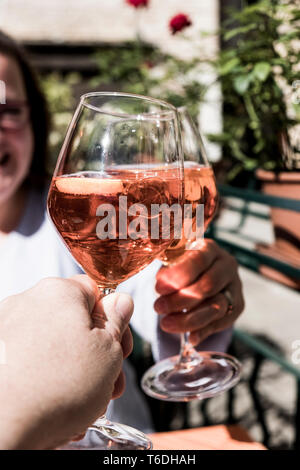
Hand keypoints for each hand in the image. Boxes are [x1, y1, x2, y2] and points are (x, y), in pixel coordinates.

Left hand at [0, 275, 132, 449]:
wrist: (6, 427)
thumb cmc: (56, 389)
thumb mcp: (109, 351)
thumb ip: (117, 321)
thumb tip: (121, 303)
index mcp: (58, 293)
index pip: (95, 293)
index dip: (113, 320)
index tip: (120, 344)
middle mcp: (27, 303)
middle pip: (74, 321)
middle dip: (96, 352)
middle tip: (108, 379)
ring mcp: (6, 329)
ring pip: (54, 344)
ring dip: (74, 368)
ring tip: (84, 400)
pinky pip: (31, 359)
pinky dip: (46, 376)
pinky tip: (58, 401)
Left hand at [154, 239, 243, 345]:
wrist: (201, 274)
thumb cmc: (183, 265)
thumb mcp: (173, 259)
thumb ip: (168, 268)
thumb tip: (161, 282)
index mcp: (209, 248)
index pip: (197, 261)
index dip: (177, 276)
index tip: (159, 288)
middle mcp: (226, 265)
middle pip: (207, 286)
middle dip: (180, 300)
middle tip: (158, 308)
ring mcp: (235, 286)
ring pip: (216, 307)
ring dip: (189, 319)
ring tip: (166, 324)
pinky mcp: (237, 306)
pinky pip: (222, 322)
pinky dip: (204, 332)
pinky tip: (190, 338)